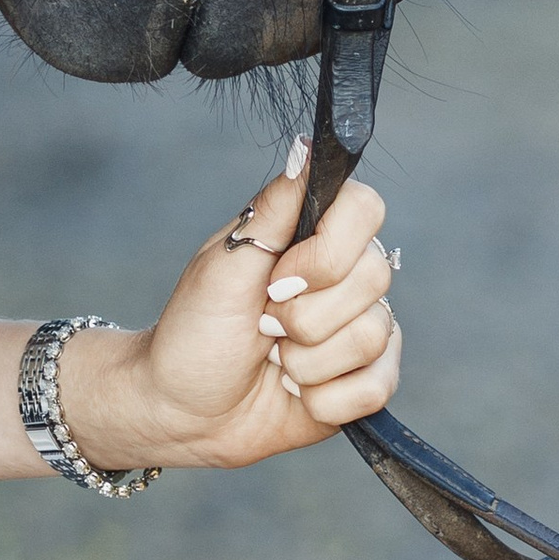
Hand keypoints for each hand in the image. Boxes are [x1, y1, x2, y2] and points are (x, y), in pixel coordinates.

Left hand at [58, 150, 400, 477]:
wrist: (182, 411)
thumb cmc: (195, 332)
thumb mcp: (223, 265)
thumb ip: (273, 209)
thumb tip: (307, 147)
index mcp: (313, 236)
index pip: (367, 209)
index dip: (328, 251)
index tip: (278, 278)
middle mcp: (346, 277)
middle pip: (375, 278)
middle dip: (305, 316)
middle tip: (263, 325)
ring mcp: (361, 330)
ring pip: (374, 337)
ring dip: (306, 361)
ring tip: (274, 359)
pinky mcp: (365, 382)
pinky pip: (375, 388)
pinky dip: (323, 399)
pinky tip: (294, 391)